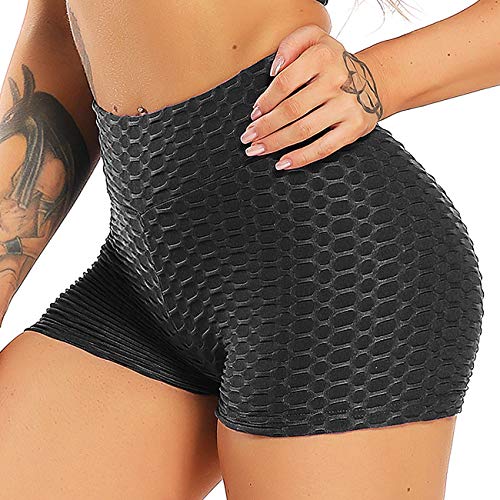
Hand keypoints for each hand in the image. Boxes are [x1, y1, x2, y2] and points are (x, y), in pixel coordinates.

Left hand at [240, 24, 384, 170]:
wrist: (374, 81)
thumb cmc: (335, 64)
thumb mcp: (315, 39)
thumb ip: (291, 44)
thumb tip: (274, 68)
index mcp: (323, 56)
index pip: (285, 82)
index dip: (266, 101)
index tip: (254, 113)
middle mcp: (336, 81)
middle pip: (291, 109)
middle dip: (265, 127)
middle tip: (248, 137)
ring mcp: (347, 106)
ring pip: (303, 130)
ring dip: (276, 143)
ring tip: (258, 149)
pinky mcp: (354, 127)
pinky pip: (323, 148)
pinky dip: (301, 158)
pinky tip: (283, 163)